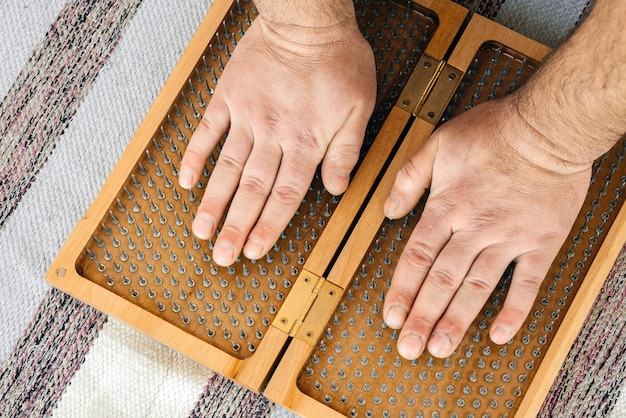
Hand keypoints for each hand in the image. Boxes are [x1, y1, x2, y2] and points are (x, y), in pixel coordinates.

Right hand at [178, 15, 375, 265]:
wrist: (308, 20)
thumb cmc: (338, 60)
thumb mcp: (359, 107)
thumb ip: (347, 151)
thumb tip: (337, 188)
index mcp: (306, 142)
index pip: (285, 196)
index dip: (268, 227)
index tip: (253, 252)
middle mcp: (273, 135)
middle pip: (252, 190)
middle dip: (235, 227)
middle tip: (221, 256)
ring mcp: (247, 117)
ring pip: (228, 168)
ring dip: (213, 202)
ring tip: (201, 230)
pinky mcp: (229, 97)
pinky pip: (208, 130)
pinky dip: (195, 156)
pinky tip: (185, 181)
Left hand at [382, 96, 590, 359]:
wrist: (547, 127)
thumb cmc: (493, 131)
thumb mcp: (437, 144)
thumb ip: (409, 178)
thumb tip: (389, 210)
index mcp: (446, 206)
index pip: (417, 258)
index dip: (402, 291)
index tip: (392, 317)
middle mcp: (474, 228)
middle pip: (442, 280)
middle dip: (423, 317)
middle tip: (410, 348)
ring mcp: (508, 238)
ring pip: (477, 287)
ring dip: (457, 320)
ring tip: (441, 348)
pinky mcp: (541, 241)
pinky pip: (526, 283)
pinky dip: (514, 310)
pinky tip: (499, 334)